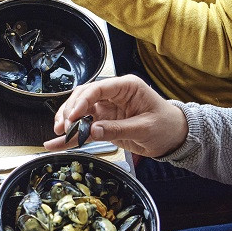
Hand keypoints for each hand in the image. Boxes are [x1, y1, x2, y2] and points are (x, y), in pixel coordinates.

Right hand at [43, 75, 187, 158]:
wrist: (175, 138)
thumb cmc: (166, 126)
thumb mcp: (145, 128)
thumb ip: (118, 129)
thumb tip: (93, 131)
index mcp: (127, 87)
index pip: (98, 88)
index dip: (82, 100)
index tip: (73, 115)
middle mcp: (113, 96)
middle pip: (83, 97)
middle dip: (70, 111)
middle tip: (65, 127)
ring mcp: (107, 110)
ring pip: (79, 111)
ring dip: (67, 122)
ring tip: (59, 134)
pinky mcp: (104, 123)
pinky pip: (84, 128)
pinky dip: (71, 136)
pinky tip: (57, 143)